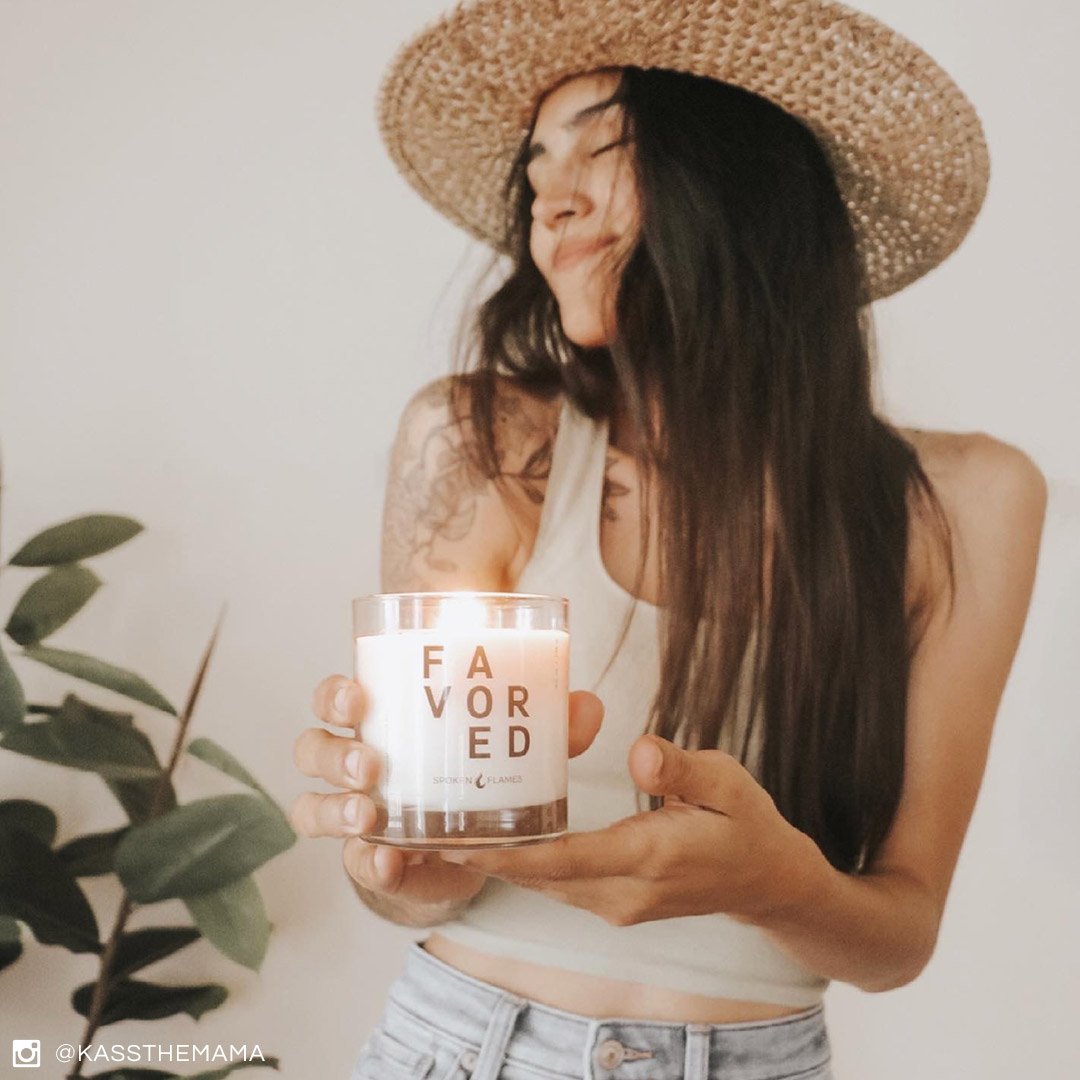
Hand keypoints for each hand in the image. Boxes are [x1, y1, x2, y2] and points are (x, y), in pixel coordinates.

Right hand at [289, 674, 604, 909]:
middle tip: (370, 763)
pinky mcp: (372, 863)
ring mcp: (355, 817)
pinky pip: (354, 863)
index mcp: (382, 723)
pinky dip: (369, 863)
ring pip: (312, 807)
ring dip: (336, 809)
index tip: (360, 697)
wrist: (466, 850)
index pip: (335, 698)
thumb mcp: (510, 747)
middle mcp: (354, 767)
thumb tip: (587, 705)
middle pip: (311, 748)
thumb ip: (547, 727)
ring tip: (372, 813)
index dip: (335, 694)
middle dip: (333, 754)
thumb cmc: (476, 776)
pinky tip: (389, 861)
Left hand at [437, 734, 817, 927]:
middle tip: (423, 830)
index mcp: (651, 858)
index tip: (454, 844)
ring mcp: (618, 904)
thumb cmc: (745, 823)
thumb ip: (680, 769)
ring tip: (444, 833)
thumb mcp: (727, 782)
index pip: (564, 860)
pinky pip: (557, 885)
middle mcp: (626, 892)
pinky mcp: (615, 902)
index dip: (505, 855)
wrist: (767, 881)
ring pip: (543, 885)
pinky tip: (496, 840)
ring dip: (497, 864)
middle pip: (538, 877)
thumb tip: (638, 751)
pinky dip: (523, 867)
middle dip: (481, 859)